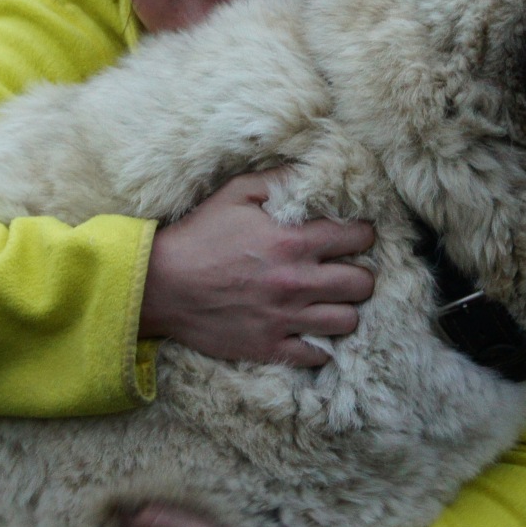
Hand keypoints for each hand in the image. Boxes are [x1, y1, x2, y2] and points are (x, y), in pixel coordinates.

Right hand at [138, 171, 374, 366]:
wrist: (161, 285)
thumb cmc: (199, 235)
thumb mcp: (236, 193)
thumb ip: (279, 180)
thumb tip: (313, 171)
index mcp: (293, 241)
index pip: (357, 238)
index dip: (363, 234)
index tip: (356, 235)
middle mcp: (297, 281)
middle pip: (362, 283)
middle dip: (362, 273)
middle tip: (349, 269)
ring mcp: (285, 318)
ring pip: (347, 321)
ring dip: (346, 309)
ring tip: (333, 301)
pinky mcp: (270, 347)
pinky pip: (318, 355)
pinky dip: (320, 344)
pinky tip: (311, 330)